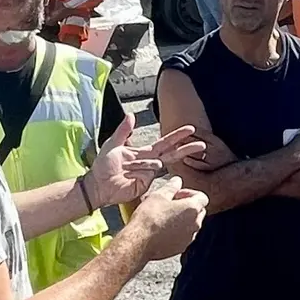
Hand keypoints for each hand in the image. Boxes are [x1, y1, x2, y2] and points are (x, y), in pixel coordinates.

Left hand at [86, 116, 206, 209]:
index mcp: (144, 152)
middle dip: (187, 149)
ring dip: (144, 162)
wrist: (97, 184)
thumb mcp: (113, 144)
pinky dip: (141, 169)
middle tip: (202, 145)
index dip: (177, 136)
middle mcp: (150, 163)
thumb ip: (124, 130)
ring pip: (158, 163)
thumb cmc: (103, 166)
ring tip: (128, 166)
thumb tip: (131, 114)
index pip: (165, 143)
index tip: (190, 129)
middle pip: (173, 154)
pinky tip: (131, 172)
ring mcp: (149, 175)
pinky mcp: (146, 184)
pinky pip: (149, 174)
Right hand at [126, 175, 207, 260]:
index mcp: (193, 209)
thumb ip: (172, 186)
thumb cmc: (149, 218)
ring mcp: (189, 237)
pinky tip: (162, 229)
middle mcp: (195, 224)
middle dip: (187, 205)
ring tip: (165, 216)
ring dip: (182, 219)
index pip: (202, 197)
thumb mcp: (159, 195)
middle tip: (170, 203)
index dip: (189, 193)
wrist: (139, 242)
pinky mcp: (181, 247)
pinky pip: (183, 236)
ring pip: (191, 224)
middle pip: (198, 211)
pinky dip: (177, 231)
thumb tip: (177, 181)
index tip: (177, 194)